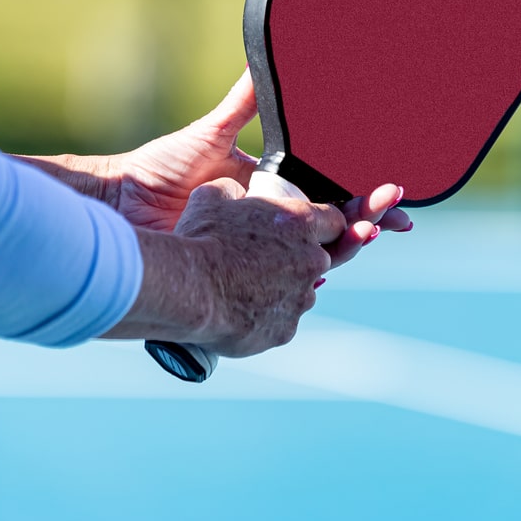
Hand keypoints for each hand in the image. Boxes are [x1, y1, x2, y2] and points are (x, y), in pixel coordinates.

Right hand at [106, 177, 346, 357]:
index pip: (334, 221)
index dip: (320, 227)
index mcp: (300, 222)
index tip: (303, 233)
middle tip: (261, 263)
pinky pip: (282, 322)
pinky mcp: (287, 329)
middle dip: (296, 261)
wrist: (187, 288)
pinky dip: (266, 318)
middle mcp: (311, 259)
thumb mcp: (212, 198)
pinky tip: (239, 313)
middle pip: (317, 259)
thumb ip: (233, 191)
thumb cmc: (200, 239)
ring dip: (281, 291)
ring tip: (243, 290)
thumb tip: (234, 190)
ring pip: (300, 293)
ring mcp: (301, 297)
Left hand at [113, 71, 413, 254]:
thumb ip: (243, 102)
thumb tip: (259, 61)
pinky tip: (326, 270)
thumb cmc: (165, 167)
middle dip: (369, 220)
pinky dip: (306, 274)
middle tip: (395, 216)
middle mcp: (274, 219)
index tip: (395, 192)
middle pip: (334, 224)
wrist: (127, 199)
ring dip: (348, 244)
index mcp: (276, 188)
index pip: (331, 193)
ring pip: (316, 250)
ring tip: (370, 233)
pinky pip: (281, 275)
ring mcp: (260, 244)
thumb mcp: (214, 131)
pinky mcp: (241, 265)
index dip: (365, 195)